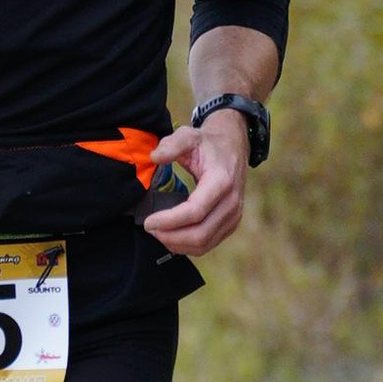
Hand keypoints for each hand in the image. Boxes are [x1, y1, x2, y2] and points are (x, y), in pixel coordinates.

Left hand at [141, 105, 251, 256]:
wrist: (233, 146)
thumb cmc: (207, 143)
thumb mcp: (188, 135)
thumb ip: (171, 145)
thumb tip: (155, 157)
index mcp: (221, 181)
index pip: (195, 211)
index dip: (169, 221)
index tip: (148, 221)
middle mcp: (232, 202)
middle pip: (200, 234)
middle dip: (171, 236)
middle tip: (149, 229)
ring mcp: (234, 215)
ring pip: (204, 244)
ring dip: (178, 244)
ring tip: (158, 233)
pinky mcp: (231, 224)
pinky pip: (209, 244)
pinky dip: (188, 246)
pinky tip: (172, 236)